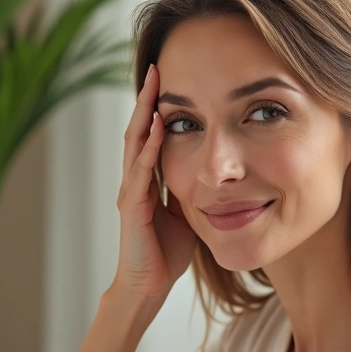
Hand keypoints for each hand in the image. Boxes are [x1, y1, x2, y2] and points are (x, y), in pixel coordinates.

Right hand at [111, 64, 197, 305]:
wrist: (148, 286)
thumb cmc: (168, 251)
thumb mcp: (189, 209)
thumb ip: (196, 185)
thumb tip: (219, 166)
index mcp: (148, 178)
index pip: (154, 132)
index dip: (161, 104)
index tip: (171, 75)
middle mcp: (135, 179)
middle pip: (140, 129)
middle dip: (148, 98)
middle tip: (156, 64)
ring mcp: (131, 192)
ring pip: (135, 144)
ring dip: (144, 114)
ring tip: (152, 85)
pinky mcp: (132, 209)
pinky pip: (141, 173)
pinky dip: (150, 149)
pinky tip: (159, 129)